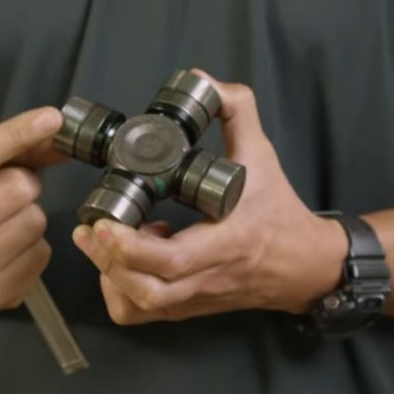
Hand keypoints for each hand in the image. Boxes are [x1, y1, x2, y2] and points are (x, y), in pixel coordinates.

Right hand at [0, 107, 65, 311]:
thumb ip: (8, 150)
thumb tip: (55, 133)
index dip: (19, 133)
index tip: (51, 119)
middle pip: (20, 188)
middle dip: (22, 184)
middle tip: (5, 193)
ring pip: (36, 221)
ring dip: (28, 216)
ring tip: (2, 223)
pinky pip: (42, 254)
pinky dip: (32, 247)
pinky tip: (6, 248)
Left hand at [72, 70, 347, 324]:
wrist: (304, 266)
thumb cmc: (279, 210)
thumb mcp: (262, 154)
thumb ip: (236, 111)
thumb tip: (201, 80)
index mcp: (227, 243)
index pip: (172, 262)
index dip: (130, 247)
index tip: (103, 221)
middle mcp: (208, 279)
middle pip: (147, 291)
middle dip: (108, 262)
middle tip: (89, 229)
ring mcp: (196, 299)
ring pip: (141, 307)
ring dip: (111, 277)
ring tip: (102, 242)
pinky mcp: (188, 308)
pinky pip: (144, 313)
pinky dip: (122, 292)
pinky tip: (124, 263)